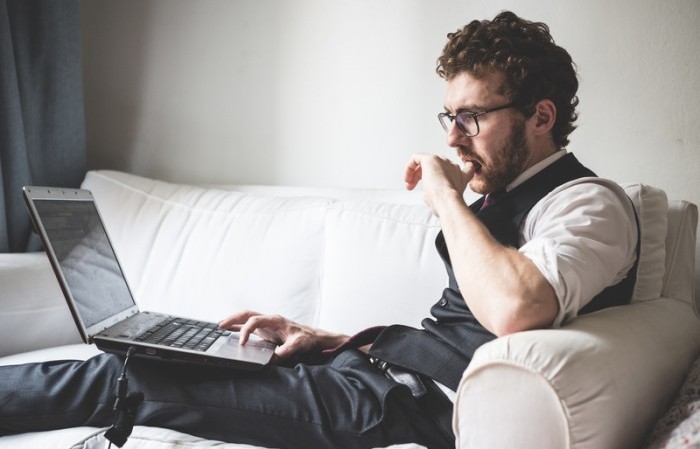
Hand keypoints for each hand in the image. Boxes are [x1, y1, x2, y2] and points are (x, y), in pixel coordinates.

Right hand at [218, 310, 346, 360]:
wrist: (313, 337)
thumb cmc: (307, 338)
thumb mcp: (298, 345)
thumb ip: (285, 351)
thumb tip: (272, 359)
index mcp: (275, 320)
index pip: (255, 321)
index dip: (246, 331)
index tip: (242, 343)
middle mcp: (269, 320)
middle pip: (247, 314)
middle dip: (233, 318)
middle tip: (220, 324)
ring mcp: (267, 325)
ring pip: (247, 318)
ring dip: (234, 321)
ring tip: (220, 326)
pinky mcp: (267, 331)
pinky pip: (250, 325)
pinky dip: (239, 327)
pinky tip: (232, 331)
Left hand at [404, 154, 475, 215]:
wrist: (448, 201)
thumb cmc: (447, 204)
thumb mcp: (444, 202)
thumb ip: (437, 196)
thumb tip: (428, 197)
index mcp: (460, 177)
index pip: (466, 169)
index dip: (458, 170)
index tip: (457, 170)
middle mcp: (452, 167)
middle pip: (437, 166)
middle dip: (424, 176)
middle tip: (414, 186)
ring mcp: (442, 161)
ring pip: (425, 162)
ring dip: (414, 174)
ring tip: (409, 185)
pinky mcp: (431, 159)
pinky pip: (416, 158)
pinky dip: (409, 167)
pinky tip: (407, 178)